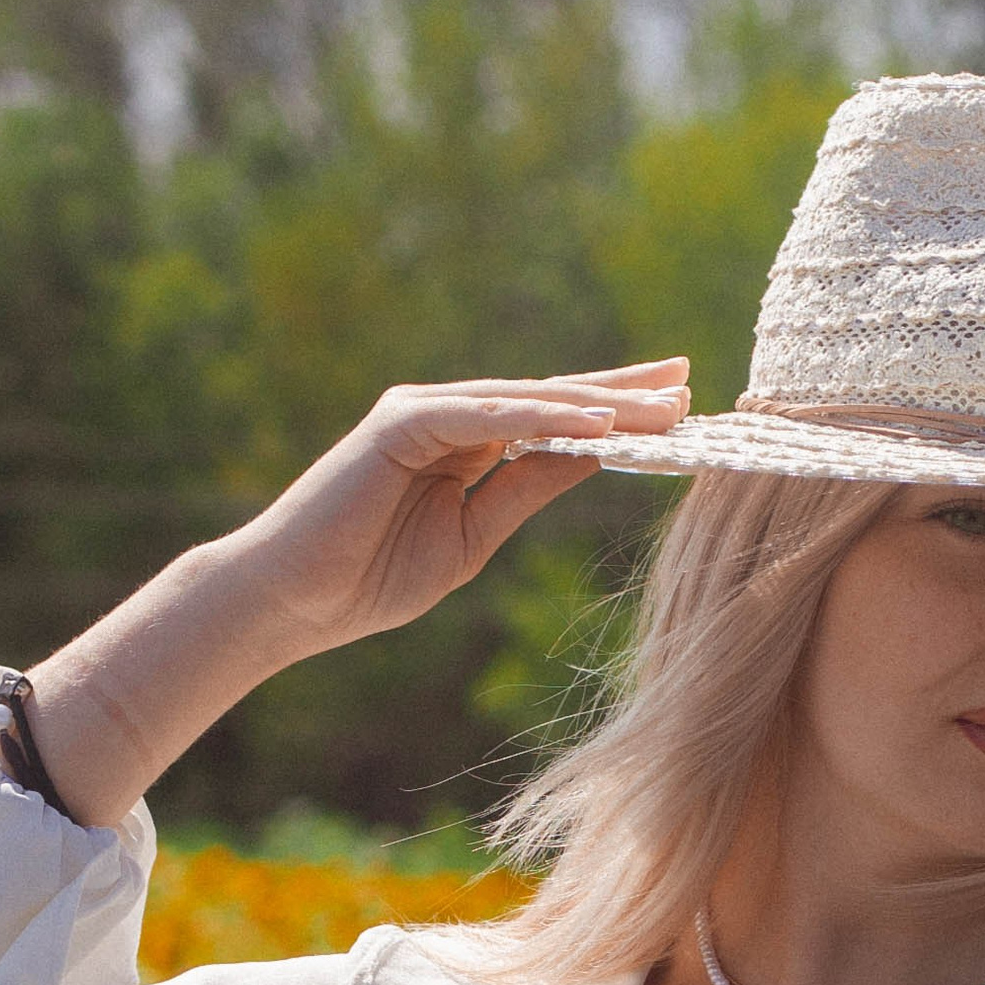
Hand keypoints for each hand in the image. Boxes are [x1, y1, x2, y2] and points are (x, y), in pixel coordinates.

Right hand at [239, 359, 691, 655]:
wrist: (296, 601)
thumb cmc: (371, 578)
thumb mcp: (473, 537)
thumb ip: (525, 490)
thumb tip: (590, 456)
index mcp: (467, 445)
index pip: (552, 422)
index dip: (614, 415)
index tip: (677, 412)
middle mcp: (449, 416)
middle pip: (549, 398)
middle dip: (620, 393)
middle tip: (688, 383)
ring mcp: (423, 412)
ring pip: (526, 399)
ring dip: (596, 401)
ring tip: (661, 403)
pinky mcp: (400, 422)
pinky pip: (485, 415)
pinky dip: (540, 416)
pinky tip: (594, 421)